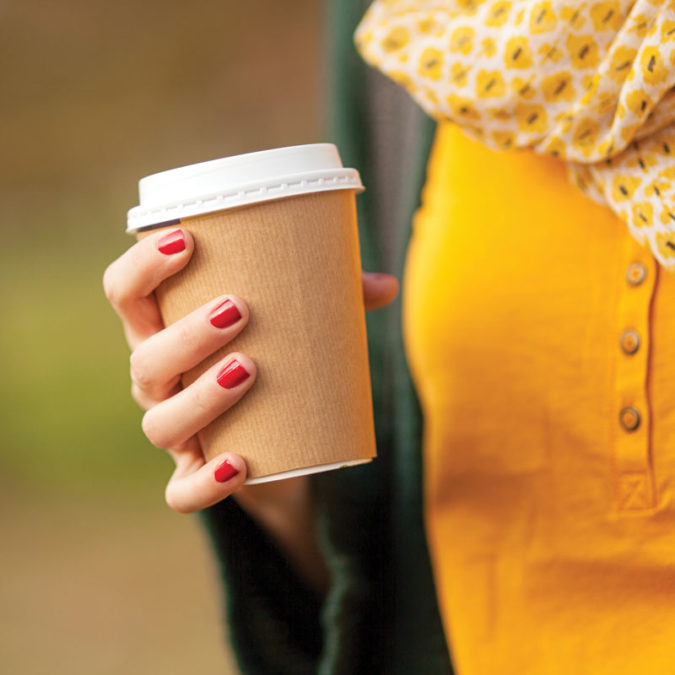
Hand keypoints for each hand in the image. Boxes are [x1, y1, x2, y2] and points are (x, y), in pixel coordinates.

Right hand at [103, 228, 398, 513]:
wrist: (276, 441)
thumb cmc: (272, 362)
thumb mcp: (292, 327)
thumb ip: (334, 303)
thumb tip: (387, 284)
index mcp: (165, 331)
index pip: (126, 293)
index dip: (142, 265)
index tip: (185, 237)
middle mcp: (158, 381)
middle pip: (144, 359)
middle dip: (186, 334)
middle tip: (239, 309)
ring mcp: (173, 431)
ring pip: (161, 422)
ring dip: (200, 397)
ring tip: (249, 368)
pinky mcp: (194, 474)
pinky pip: (182, 492)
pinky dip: (205, 482)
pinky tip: (239, 463)